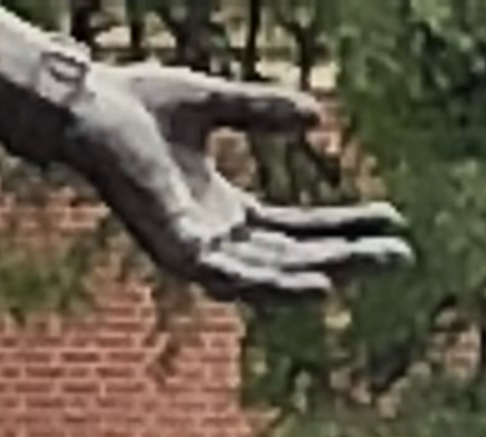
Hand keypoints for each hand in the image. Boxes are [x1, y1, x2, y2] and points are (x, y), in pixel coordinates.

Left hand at [55, 64, 411, 301]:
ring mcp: (196, 252)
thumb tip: (319, 116)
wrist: (83, 105)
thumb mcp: (213, 101)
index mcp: (221, 214)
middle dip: (350, 256)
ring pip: (275, 275)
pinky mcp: (180, 254)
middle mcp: (213, 241)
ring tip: (372, 265)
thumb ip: (260, 111)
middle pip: (296, 257)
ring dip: (328, 273)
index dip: (343, 226)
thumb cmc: (131, 102)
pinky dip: (283, 286)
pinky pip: (241, 281)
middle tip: (402, 253)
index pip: (296, 229)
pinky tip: (320, 283)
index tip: (389, 220)